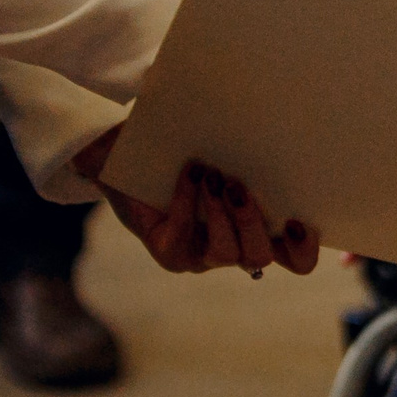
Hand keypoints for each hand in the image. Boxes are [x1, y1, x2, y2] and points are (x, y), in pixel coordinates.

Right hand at [71, 128, 317, 275]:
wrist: (175, 168)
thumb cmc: (144, 162)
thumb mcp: (115, 156)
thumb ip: (100, 152)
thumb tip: (96, 136)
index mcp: (170, 246)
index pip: (179, 246)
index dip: (187, 212)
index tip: (190, 171)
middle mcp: (204, 255)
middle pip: (225, 255)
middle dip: (225, 217)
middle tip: (218, 177)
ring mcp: (238, 250)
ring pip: (255, 257)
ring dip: (252, 220)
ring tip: (242, 184)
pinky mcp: (268, 239)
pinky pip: (290, 259)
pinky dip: (299, 247)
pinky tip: (301, 221)